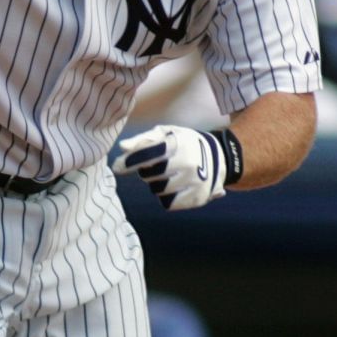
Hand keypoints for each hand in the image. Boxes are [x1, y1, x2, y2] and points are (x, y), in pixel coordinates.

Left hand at [113, 124, 230, 210]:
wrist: (219, 158)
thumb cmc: (184, 143)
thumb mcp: (167, 133)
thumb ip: (143, 140)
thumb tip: (122, 147)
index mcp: (180, 144)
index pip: (149, 153)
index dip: (131, 160)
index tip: (117, 166)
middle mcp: (189, 163)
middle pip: (149, 175)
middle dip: (147, 171)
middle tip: (156, 165)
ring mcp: (195, 182)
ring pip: (158, 190)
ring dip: (156, 184)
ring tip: (168, 175)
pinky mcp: (197, 198)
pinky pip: (168, 203)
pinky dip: (167, 196)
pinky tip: (175, 186)